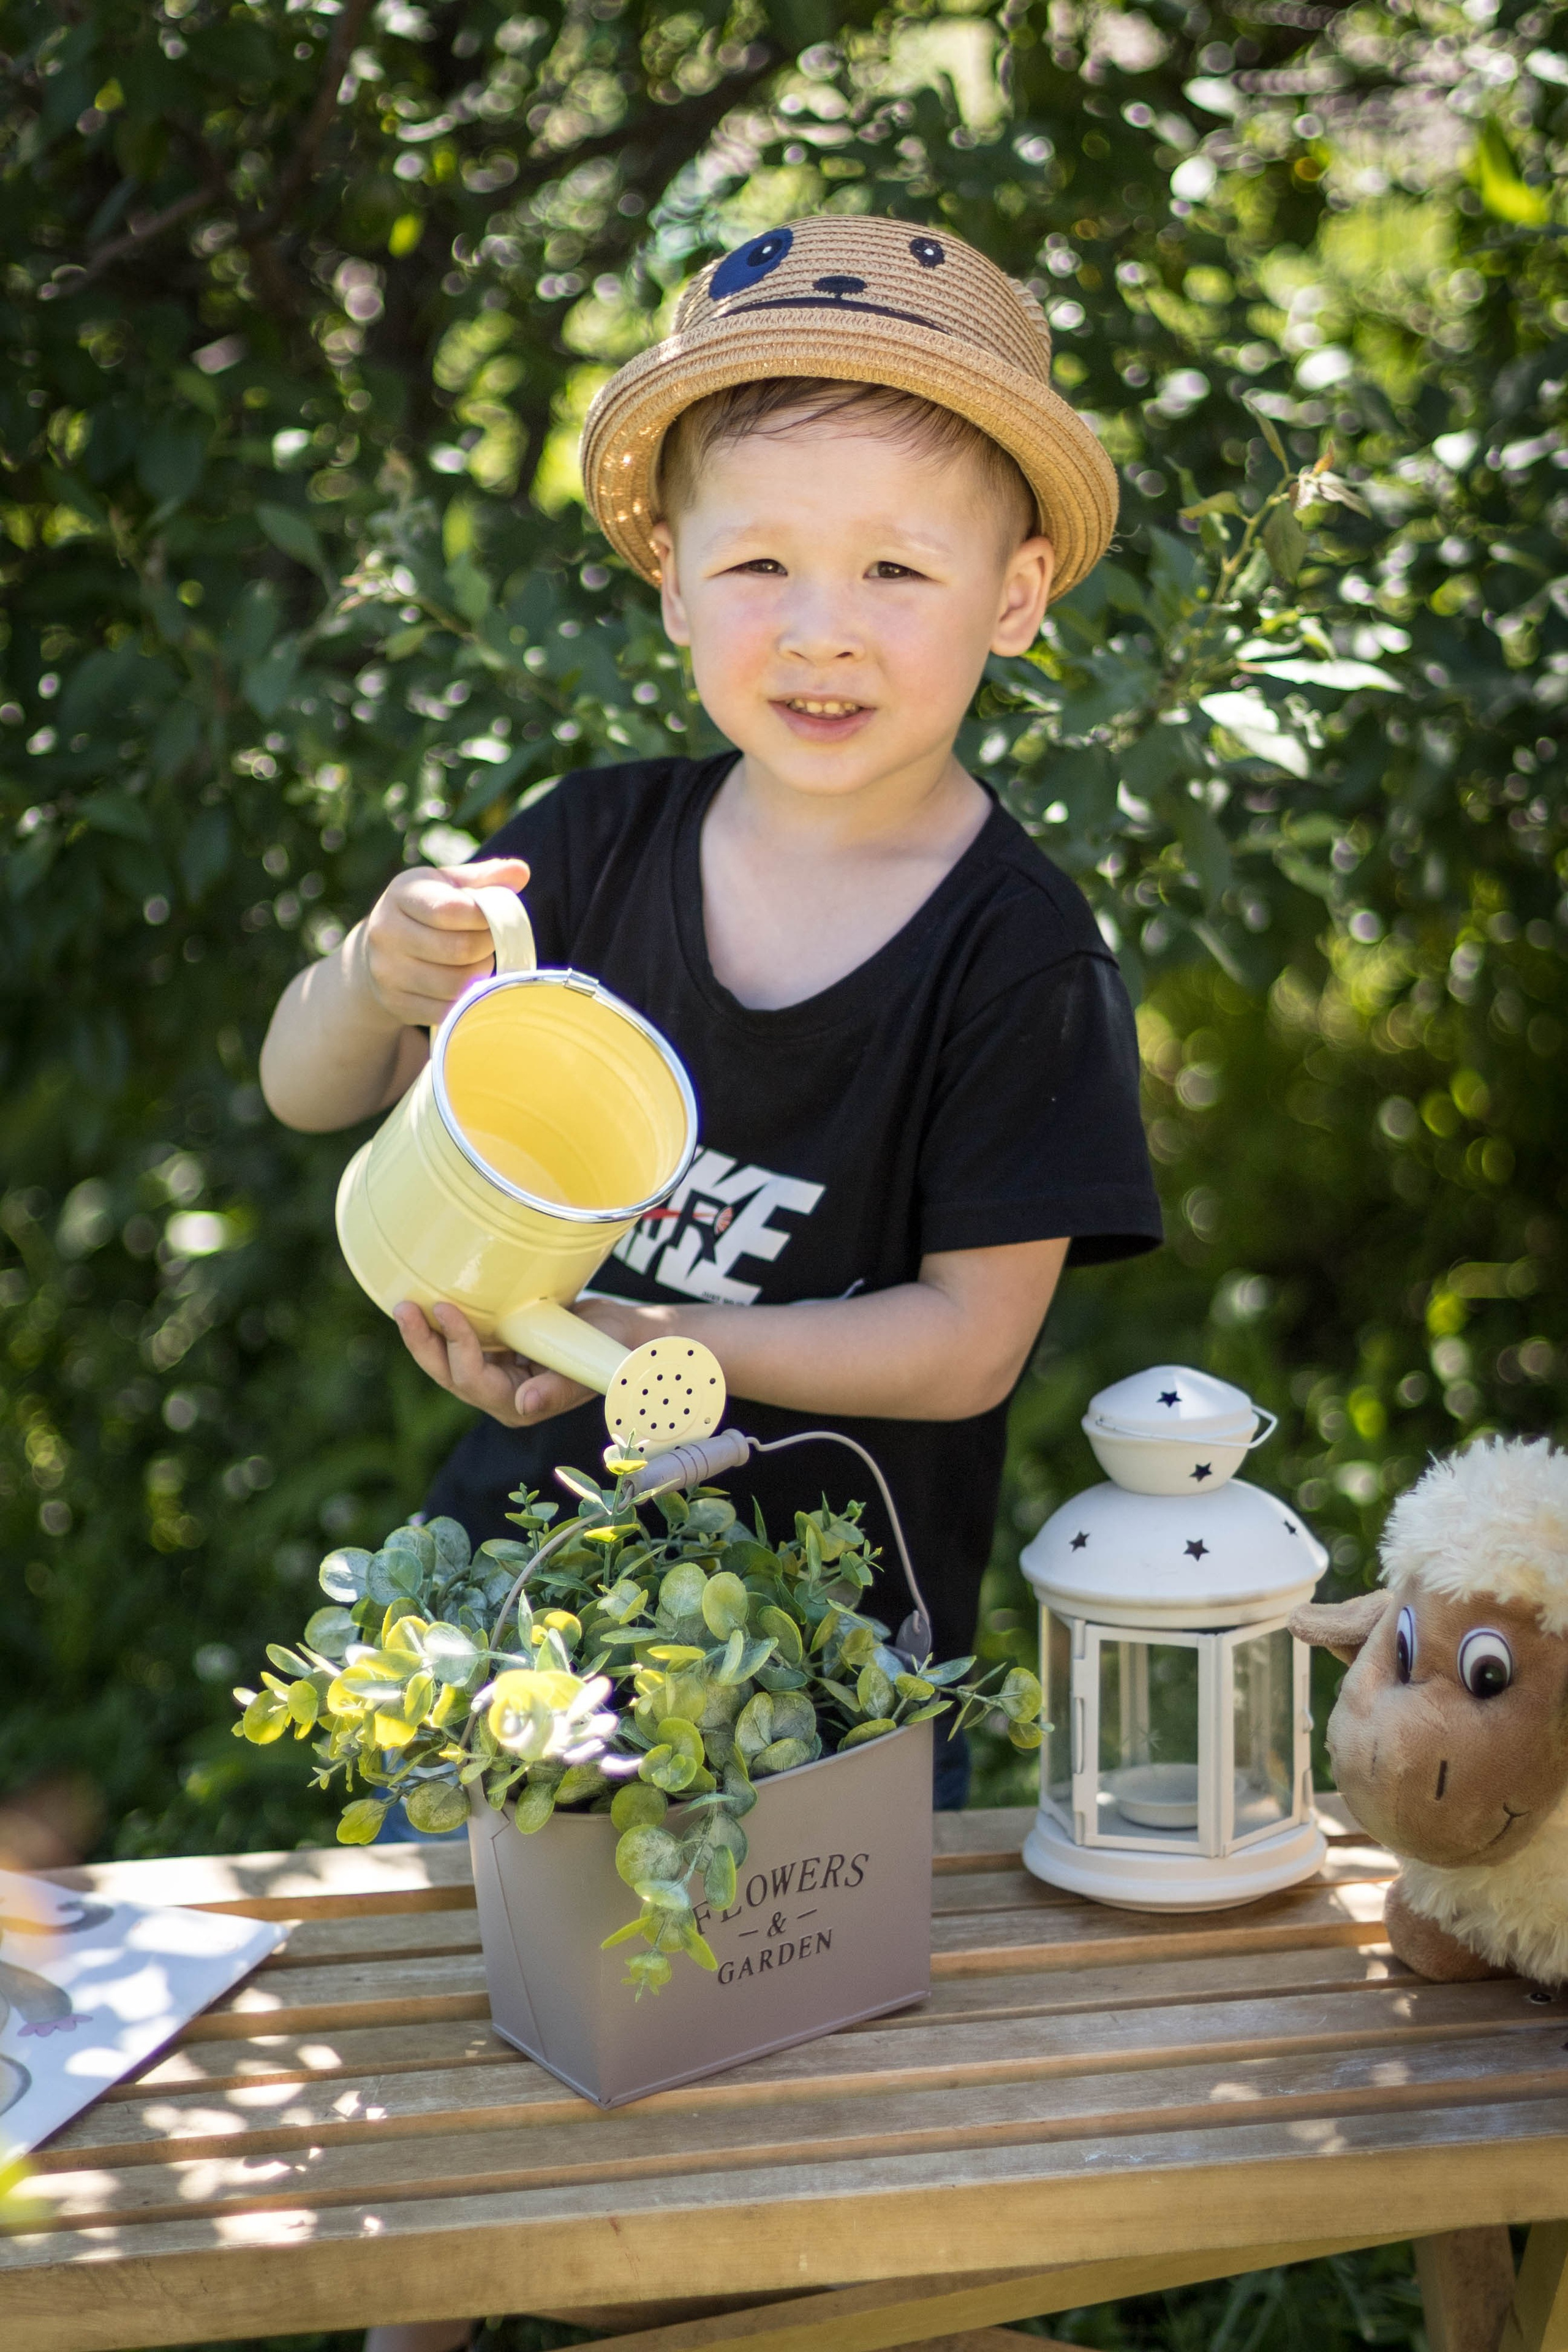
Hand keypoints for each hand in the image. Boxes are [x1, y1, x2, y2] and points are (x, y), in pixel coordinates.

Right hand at [360, 857, 529, 1029]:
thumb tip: (521, 871)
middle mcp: (386, 932)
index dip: (485, 917)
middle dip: (487, 947)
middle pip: (460, 949)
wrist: (381, 950)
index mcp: (402, 894)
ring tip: (478, 961)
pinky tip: (465, 984)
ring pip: (456, 984)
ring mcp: (387, 971)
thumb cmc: (427, 911)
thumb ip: (485, 878)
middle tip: (490, 941)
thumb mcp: (449, 885)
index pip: (451, 910)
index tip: (493, 917)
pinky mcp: (395, 1003)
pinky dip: (465, 1001)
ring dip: (480, 974)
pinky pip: (447, 1011)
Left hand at [392, 1295, 687, 1428]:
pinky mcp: (498, 1352)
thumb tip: (526, 1405)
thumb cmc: (613, 1347)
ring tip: (405, 1305)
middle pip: (450, 1376)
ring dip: (425, 1335)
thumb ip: (558, 1387)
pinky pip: (460, 1342)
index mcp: (520, 1404)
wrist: (624, 1333)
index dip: (457, 1347)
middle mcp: (502, 1395)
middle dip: (425, 1344)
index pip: (474, 1381)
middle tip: (406, 1308)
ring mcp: (497, 1374)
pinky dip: (443, 1326)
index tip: (447, 1308)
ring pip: (447, 1361)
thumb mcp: (587, 1363)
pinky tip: (427, 1302)